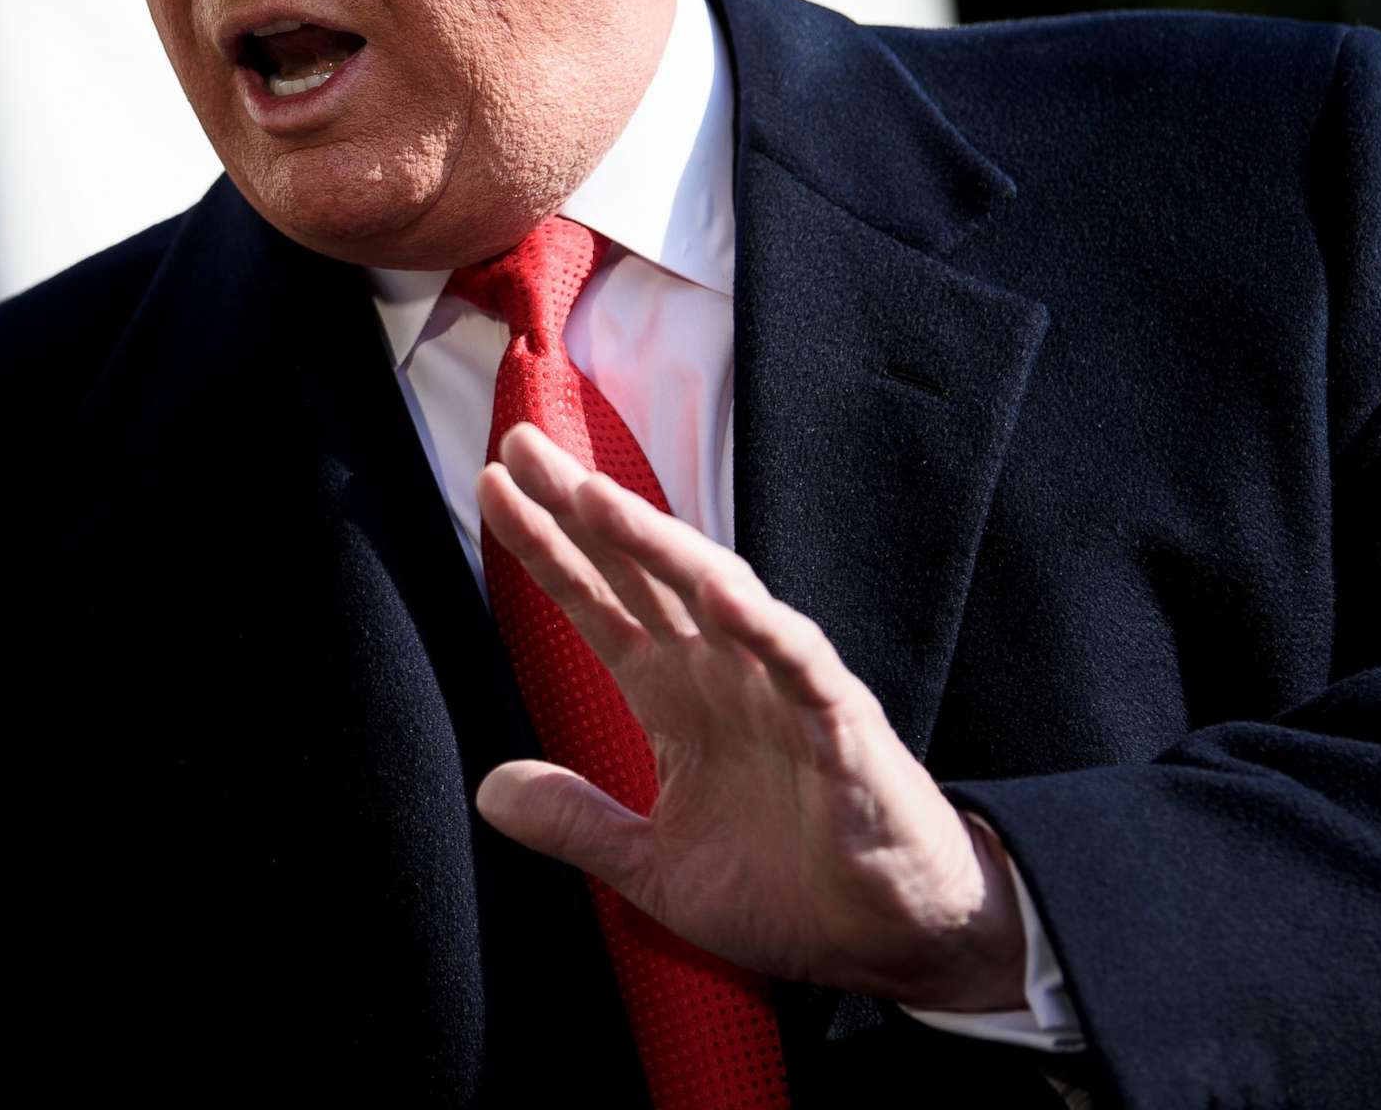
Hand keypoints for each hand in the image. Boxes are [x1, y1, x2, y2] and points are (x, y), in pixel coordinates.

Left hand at [472, 425, 1024, 1011]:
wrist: (892, 938)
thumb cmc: (788, 888)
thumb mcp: (654, 868)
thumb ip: (577, 824)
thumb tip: (488, 790)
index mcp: (674, 694)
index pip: (598, 602)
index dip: (546, 547)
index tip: (491, 488)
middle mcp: (722, 672)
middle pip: (643, 572)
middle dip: (584, 508)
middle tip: (523, 442)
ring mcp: (781, 688)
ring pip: (717, 595)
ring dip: (660, 544)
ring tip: (598, 496)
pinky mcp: (842, 725)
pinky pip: (801, 663)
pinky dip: (765, 627)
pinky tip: (724, 592)